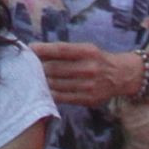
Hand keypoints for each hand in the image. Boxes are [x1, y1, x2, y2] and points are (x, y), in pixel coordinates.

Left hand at [28, 41, 146, 109]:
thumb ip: (65, 51)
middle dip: (38, 67)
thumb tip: (37, 51)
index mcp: (88, 51)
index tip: (30, 49)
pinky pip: (62, 97)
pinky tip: (43, 90)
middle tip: (27, 66)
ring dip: (41, 81)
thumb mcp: (86, 49)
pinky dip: (50, 93)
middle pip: (55, 68)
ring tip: (32, 79)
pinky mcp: (87, 99)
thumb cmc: (98, 60)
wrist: (121, 76)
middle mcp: (89, 68)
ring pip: (56, 84)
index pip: (61, 50)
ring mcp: (88, 85)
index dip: (43, 49)